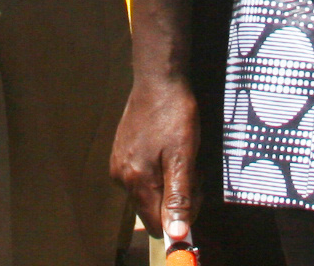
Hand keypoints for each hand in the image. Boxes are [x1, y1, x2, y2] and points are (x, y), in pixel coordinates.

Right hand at [110, 71, 198, 254]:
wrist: (158, 79)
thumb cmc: (175, 115)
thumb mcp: (184, 156)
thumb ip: (178, 197)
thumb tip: (177, 234)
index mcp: (137, 180)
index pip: (157, 224)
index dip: (179, 217)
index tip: (194, 192)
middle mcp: (122, 176)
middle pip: (153, 209)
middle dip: (176, 198)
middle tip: (192, 171)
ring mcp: (119, 164)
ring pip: (149, 193)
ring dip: (168, 183)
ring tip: (180, 156)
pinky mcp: (121, 153)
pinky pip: (142, 177)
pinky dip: (159, 171)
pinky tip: (168, 151)